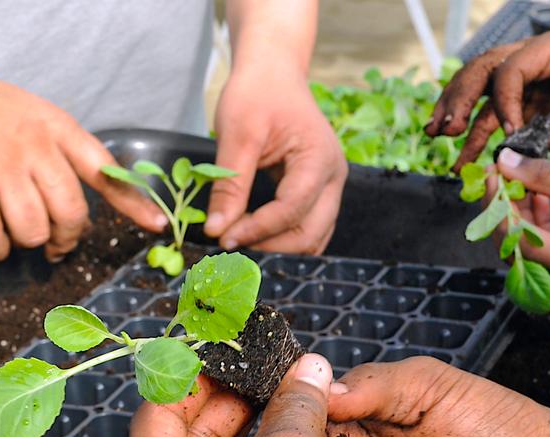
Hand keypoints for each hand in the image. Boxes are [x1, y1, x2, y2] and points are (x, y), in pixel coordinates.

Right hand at [0, 71, 166, 261]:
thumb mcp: (36, 115)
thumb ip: (68, 150)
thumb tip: (101, 196)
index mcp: (57, 128)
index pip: (106, 169)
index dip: (134, 203)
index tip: (156, 226)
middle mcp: (34, 147)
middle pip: (71, 214)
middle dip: (66, 238)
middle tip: (55, 244)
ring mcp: (0, 166)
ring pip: (34, 231)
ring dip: (27, 243)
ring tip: (15, 232)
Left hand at [205, 64, 346, 254]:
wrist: (273, 73)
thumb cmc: (257, 94)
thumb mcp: (238, 133)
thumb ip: (229, 185)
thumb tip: (215, 230)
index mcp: (319, 159)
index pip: (292, 210)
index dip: (258, 230)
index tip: (222, 238)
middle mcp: (333, 178)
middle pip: (310, 234)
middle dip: (269, 247)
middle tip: (228, 247)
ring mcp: (329, 188)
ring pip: (312, 239)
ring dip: (276, 249)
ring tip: (238, 246)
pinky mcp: (318, 193)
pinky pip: (306, 229)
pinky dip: (281, 240)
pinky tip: (251, 237)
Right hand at [429, 32, 549, 168]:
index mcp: (549, 50)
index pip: (511, 69)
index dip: (504, 101)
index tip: (509, 132)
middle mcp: (526, 57)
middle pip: (481, 69)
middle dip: (460, 98)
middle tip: (448, 128)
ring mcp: (516, 77)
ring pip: (474, 87)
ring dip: (453, 110)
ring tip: (435, 134)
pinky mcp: (512, 99)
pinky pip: (483, 111)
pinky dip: (467, 129)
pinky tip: (454, 149)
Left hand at [493, 148, 549, 303]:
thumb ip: (549, 179)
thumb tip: (505, 163)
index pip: (512, 239)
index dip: (496, 205)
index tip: (491, 173)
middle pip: (518, 249)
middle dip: (507, 211)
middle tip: (503, 174)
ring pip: (534, 252)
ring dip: (525, 218)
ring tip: (524, 180)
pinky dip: (544, 229)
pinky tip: (542, 199)